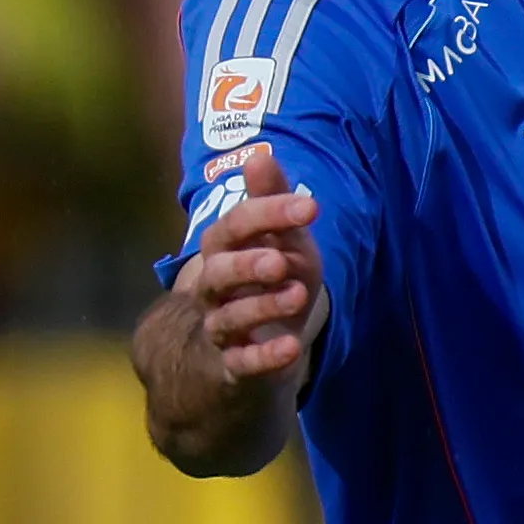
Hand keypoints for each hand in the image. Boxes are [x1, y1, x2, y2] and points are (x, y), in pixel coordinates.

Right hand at [186, 143, 323, 372]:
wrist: (257, 349)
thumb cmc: (272, 285)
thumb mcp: (282, 244)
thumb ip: (273, 205)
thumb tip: (258, 155)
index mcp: (222, 252)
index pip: (233, 227)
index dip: (268, 214)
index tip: (310, 207)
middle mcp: (213, 289)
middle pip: (217, 273)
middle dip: (247, 265)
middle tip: (280, 261)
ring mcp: (220, 329)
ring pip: (228, 318)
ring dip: (261, 307)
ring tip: (297, 296)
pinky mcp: (233, 368)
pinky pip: (242, 364)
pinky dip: (265, 357)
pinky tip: (292, 349)